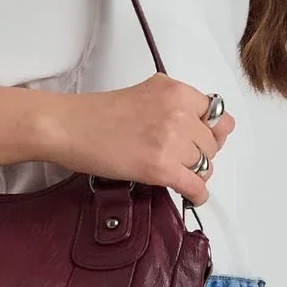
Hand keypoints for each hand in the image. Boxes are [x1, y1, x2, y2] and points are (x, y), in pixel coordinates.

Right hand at [47, 74, 236, 205]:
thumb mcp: (147, 93)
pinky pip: (195, 186)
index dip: (210, 130)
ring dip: (196, 173)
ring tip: (181, 175)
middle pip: (212, 143)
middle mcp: (178, 112)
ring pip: (205, 165)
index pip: (216, 113)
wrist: (69, 127)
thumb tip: (209, 127)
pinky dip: (197, 194)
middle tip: (183, 159)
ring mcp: (171, 140)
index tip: (202, 138)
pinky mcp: (160, 167)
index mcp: (176, 90)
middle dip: (202, 153)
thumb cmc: (99, 113)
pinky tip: (191, 195)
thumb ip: (177, 105)